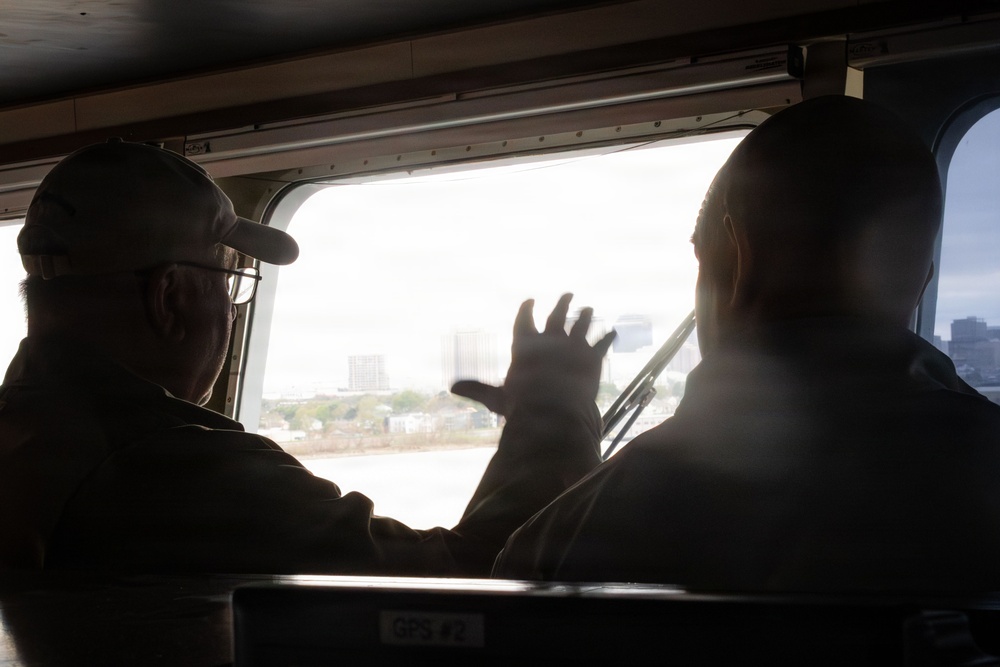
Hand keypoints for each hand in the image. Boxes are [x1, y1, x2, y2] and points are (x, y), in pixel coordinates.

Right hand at [452, 293, 614, 416]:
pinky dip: (607, 337)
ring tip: (588, 309)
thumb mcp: (497, 397)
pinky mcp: (593, 356)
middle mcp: (550, 339)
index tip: (530, 300)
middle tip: (568, 295)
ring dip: (585, 315)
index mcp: (526, 344)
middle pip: (558, 314)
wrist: (556, 411)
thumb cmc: (523, 406)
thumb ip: (477, 390)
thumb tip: (452, 387)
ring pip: (582, 323)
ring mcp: (573, 345)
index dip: (527, 309)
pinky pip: (602, 343)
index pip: (524, 320)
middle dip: (563, 303)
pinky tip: (613, 332)